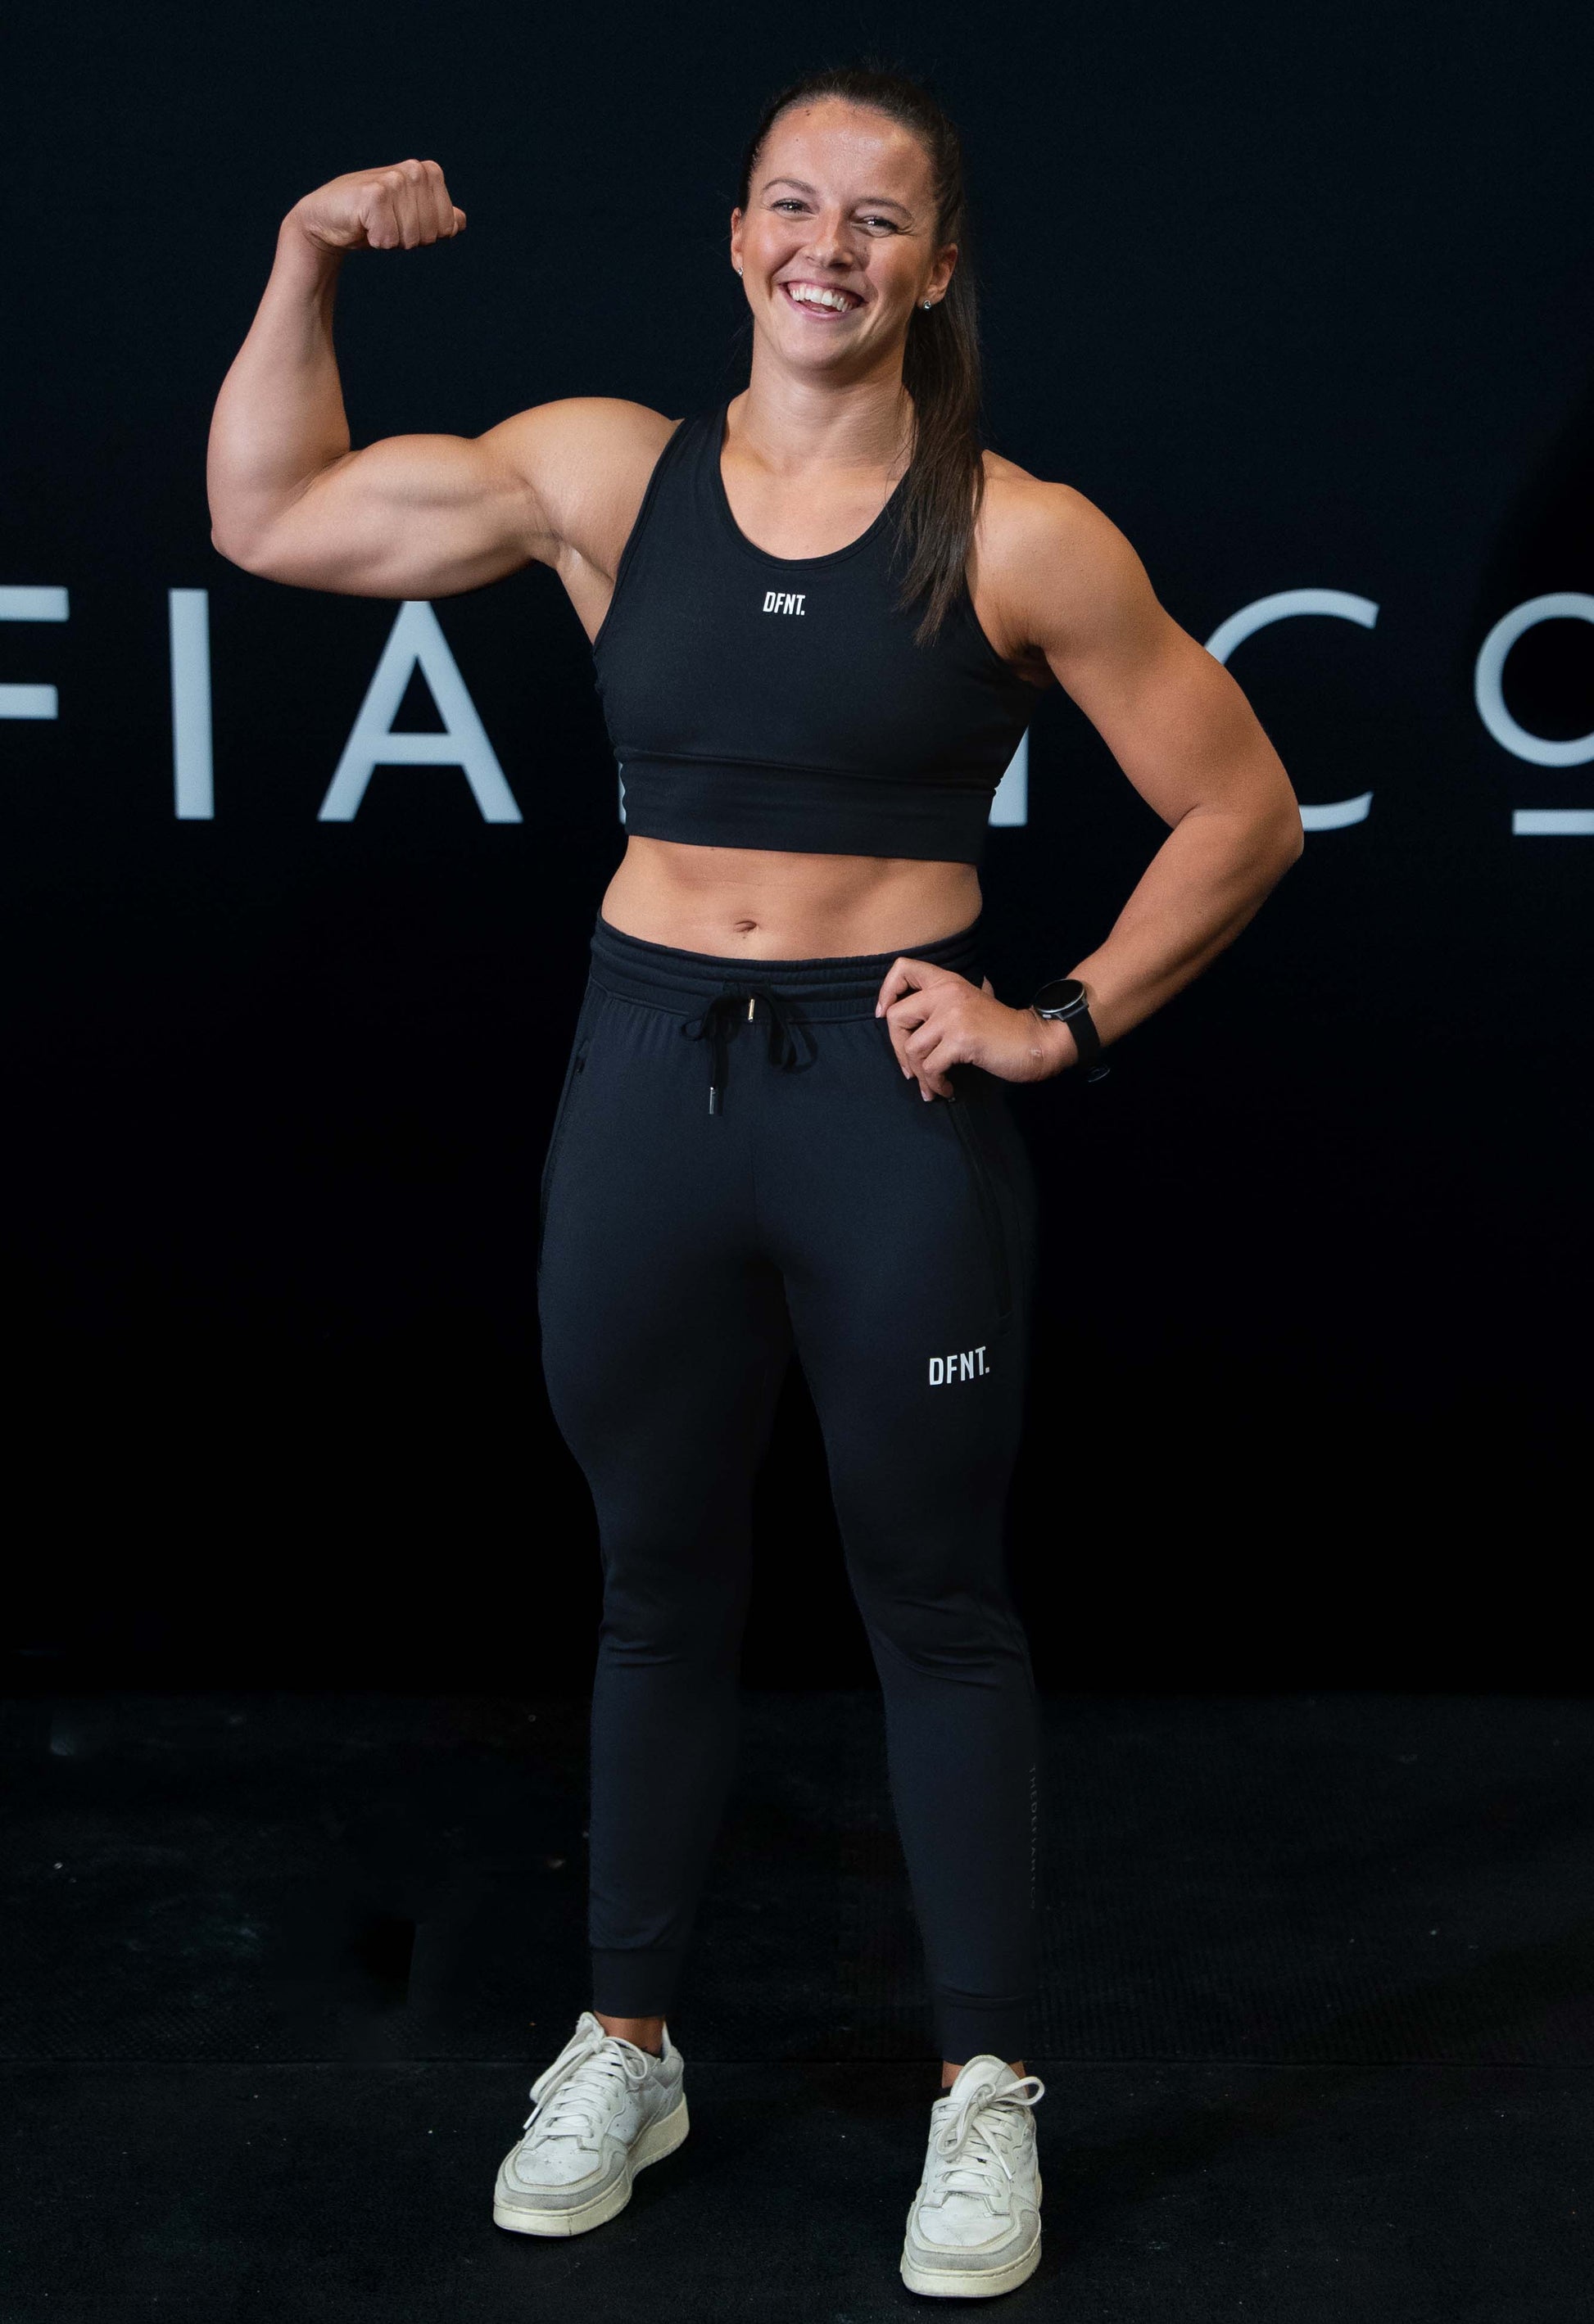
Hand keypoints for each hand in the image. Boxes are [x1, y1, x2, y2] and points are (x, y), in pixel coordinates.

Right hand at [287, 159, 465, 254]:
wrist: (328, 219)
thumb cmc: (372, 219)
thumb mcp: (410, 218)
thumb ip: (438, 218)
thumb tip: (460, 221)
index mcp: (429, 172)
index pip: (447, 227)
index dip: (425, 235)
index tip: (402, 222)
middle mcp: (414, 170)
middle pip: (431, 234)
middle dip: (409, 239)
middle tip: (386, 224)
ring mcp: (394, 178)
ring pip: (412, 238)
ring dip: (391, 240)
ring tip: (375, 223)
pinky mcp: (374, 193)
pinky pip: (390, 238)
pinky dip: (376, 240)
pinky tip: (363, 225)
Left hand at [875, 957, 1077, 1100]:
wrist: (1034, 1041)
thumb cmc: (1001, 1029)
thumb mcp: (970, 1003)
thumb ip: (942, 1006)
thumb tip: (906, 1025)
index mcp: (947, 982)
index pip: (903, 969)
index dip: (886, 992)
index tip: (885, 1015)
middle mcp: (947, 993)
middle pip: (896, 1017)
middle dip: (897, 1049)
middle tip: (910, 1069)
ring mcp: (953, 1015)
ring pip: (912, 1048)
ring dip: (919, 1075)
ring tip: (933, 1086)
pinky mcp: (961, 1039)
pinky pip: (930, 1067)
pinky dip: (935, 1083)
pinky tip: (946, 1088)